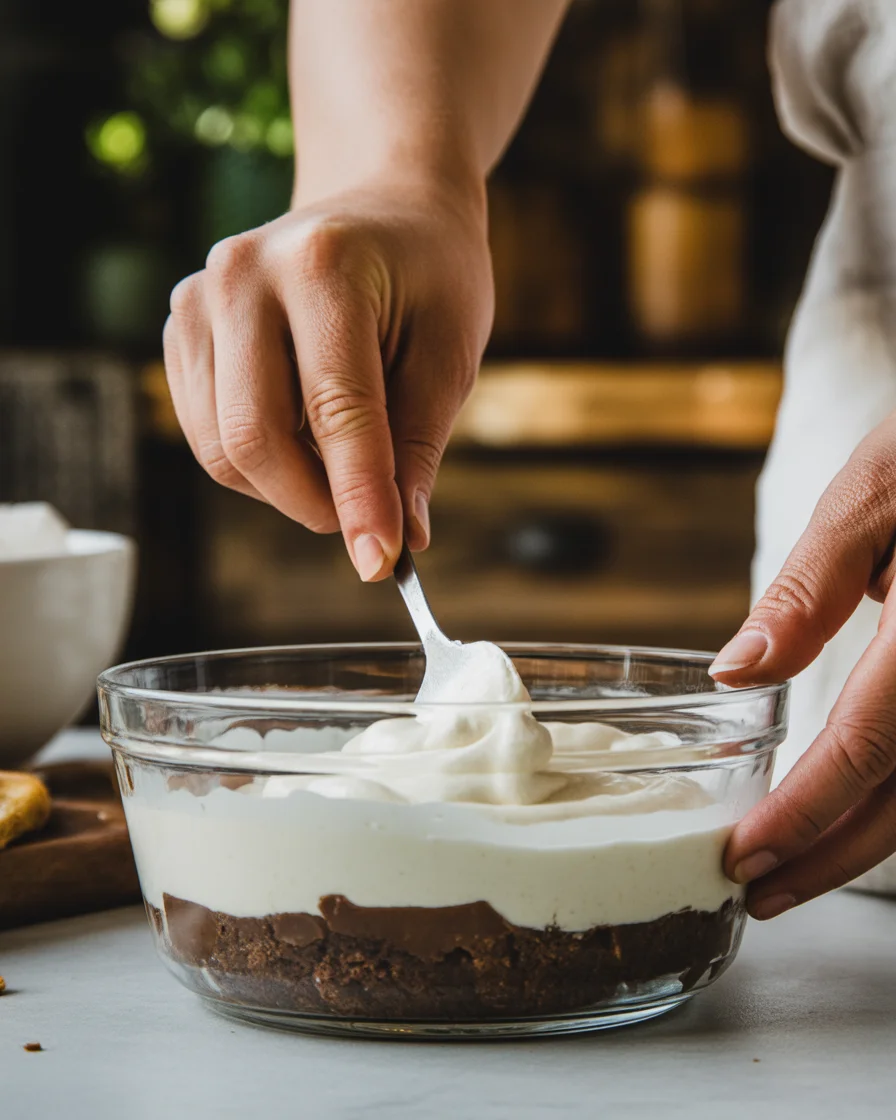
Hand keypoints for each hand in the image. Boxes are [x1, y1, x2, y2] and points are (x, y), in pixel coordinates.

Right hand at [163, 180, 492, 578]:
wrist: (382, 202)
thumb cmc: (430, 274)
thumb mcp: (450, 354)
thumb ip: (418, 447)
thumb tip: (403, 541)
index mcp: (323, 266)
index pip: (336, 411)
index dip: (359, 498)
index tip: (380, 563)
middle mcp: (242, 275)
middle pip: (253, 437)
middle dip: (313, 502)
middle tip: (368, 522)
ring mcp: (198, 297)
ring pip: (222, 447)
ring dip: (286, 486)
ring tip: (344, 462)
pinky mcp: (180, 325)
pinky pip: (206, 432)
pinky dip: (258, 461)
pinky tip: (304, 432)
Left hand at [712, 415, 895, 916]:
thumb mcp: (871, 497)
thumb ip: (807, 593)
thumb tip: (734, 675)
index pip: (867, 748)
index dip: (805, 814)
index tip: (744, 855)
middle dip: (830, 858)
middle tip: (758, 891)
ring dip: (865, 845)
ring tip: (793, 871)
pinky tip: (853, 815)